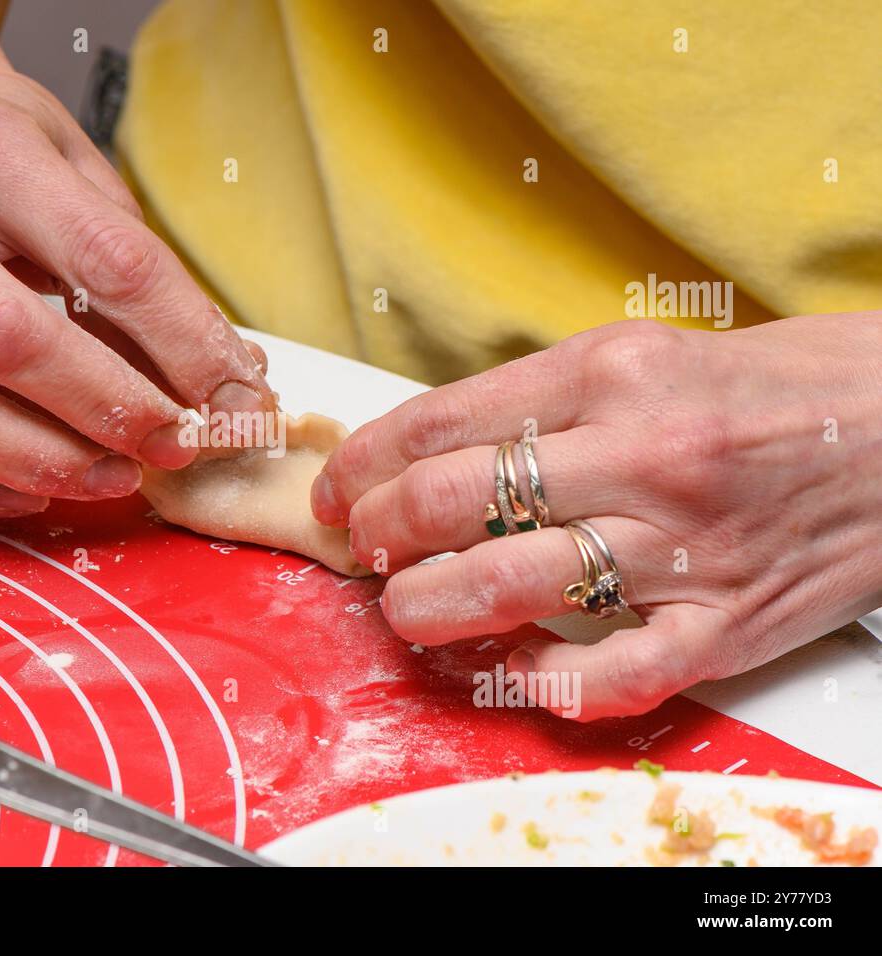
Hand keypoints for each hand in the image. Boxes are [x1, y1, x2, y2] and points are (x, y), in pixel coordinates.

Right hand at [0, 0, 271, 515]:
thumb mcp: (74, 162)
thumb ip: (138, 266)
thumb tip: (216, 379)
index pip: (104, 260)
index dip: (182, 343)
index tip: (233, 396)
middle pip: (9, 342)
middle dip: (109, 412)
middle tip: (172, 446)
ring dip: (36, 464)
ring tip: (108, 477)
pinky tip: (24, 492)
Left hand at [312, 316, 881, 719]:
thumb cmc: (776, 389)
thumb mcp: (649, 356)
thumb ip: (545, 403)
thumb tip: (434, 451)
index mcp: (611, 373)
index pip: (442, 422)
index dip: (364, 463)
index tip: (339, 489)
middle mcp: (640, 455)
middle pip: (451, 502)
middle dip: (377, 534)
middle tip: (362, 548)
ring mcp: (683, 547)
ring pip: (507, 586)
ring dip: (428, 608)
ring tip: (407, 610)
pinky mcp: (726, 625)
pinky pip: (609, 677)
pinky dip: (541, 681)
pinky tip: (515, 663)